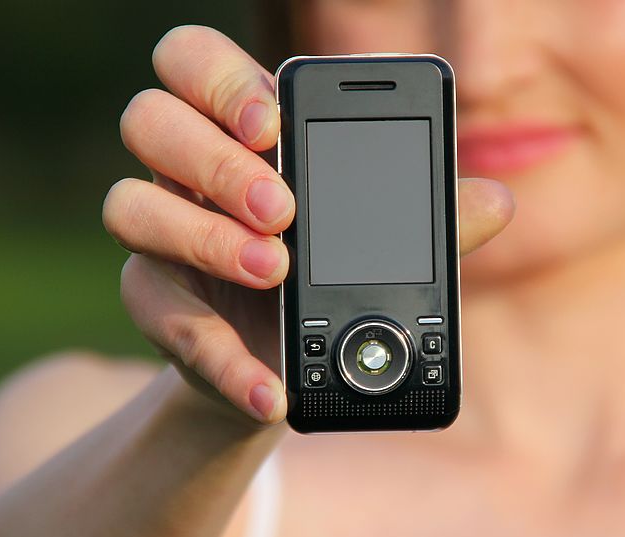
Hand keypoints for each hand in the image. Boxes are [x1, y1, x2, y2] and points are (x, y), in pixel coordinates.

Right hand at [103, 26, 513, 424]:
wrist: (286, 363)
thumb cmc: (328, 278)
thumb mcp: (378, 242)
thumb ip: (426, 215)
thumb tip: (497, 200)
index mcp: (239, 134)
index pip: (192, 62)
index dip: (220, 78)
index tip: (275, 121)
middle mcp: (184, 173)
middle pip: (149, 120)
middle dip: (216, 160)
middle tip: (282, 208)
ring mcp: (160, 236)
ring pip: (128, 204)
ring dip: (202, 238)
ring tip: (274, 270)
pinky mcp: (153, 303)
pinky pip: (157, 314)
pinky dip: (219, 355)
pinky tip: (269, 386)